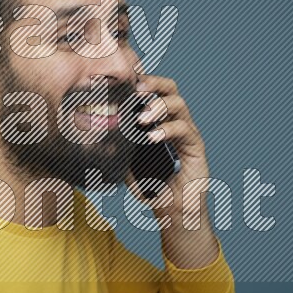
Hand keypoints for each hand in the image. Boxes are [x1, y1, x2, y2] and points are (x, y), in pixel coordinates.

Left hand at [125, 74, 210, 223]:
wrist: (173, 212)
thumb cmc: (152, 187)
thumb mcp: (127, 163)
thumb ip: (119, 146)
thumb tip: (96, 132)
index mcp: (159, 121)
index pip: (154, 92)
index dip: (142, 82)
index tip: (123, 80)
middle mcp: (175, 122)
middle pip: (170, 89)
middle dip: (153, 83)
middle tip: (136, 89)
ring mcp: (187, 133)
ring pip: (179, 104)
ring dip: (158, 106)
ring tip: (141, 119)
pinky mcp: (196, 146)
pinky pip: (184, 129)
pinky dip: (167, 129)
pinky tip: (152, 137)